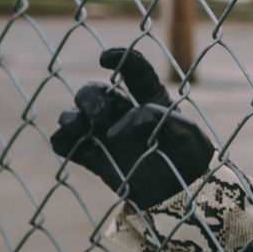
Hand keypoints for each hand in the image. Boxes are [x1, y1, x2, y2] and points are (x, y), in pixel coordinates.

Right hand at [50, 48, 212, 208]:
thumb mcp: (183, 131)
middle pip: (95, 92)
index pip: (134, 70)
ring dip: (71, 116)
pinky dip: (62, 141)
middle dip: (89, 97)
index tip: (105, 58)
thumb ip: (152, 118)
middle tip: (99, 114)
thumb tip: (113, 130)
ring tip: (81, 126)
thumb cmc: (190, 156)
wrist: (185, 193)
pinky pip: (68, 144)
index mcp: (151, 98)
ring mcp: (106, 135)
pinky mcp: (95, 158)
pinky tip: (68, 143)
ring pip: (75, 115)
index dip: (119, 58)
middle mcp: (124, 112)